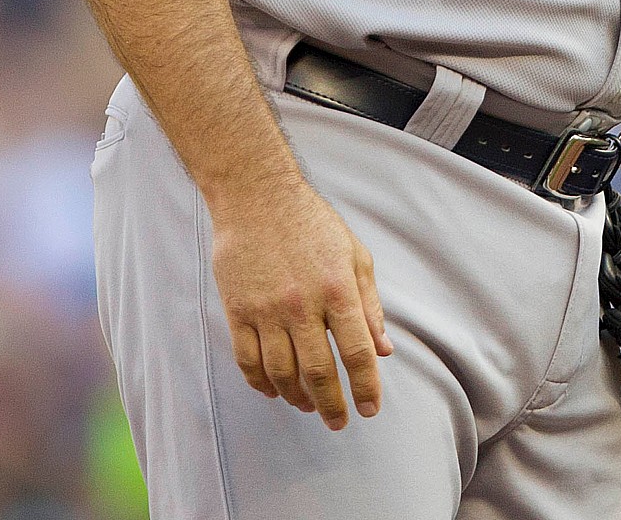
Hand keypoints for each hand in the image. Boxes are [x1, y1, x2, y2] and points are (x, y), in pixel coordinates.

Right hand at [207, 175, 392, 428]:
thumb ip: (369, 305)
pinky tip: (274, 391)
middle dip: (332, 404)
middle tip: (339, 422)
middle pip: (319, 372)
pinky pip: (248, 360)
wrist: (257, 197)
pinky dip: (261, 384)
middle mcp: (303, 305)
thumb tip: (383, 350)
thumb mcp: (354, 256)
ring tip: (308, 406)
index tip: (370, 408)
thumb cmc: (313, 225)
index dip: (367, 386)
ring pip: (281, 373)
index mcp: (338, 290)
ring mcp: (266, 310)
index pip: (357, 351)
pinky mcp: (237, 310)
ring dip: (297, 398)